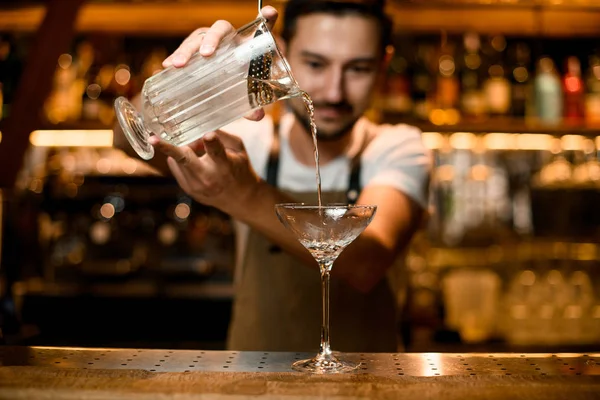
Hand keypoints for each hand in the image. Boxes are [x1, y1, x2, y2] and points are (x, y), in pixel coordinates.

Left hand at [148, 131, 260, 212]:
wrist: (238, 199)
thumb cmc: (240, 169)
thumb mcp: (239, 150)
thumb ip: (222, 137)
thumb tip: (201, 126)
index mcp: (225, 167)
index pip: (217, 152)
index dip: (212, 142)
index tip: (208, 135)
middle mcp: (208, 177)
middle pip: (184, 159)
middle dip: (167, 148)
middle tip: (152, 138)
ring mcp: (194, 185)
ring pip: (178, 157)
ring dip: (185, 148)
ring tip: (200, 150)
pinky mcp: (186, 188)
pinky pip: (176, 165)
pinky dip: (183, 158)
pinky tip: (197, 161)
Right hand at [162, 6, 278, 121]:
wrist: (220, 86)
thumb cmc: (236, 83)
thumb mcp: (245, 93)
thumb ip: (253, 102)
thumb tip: (258, 117)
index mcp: (243, 43)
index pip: (257, 27)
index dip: (265, 18)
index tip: (269, 14)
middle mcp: (225, 38)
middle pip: (218, 30)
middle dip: (211, 40)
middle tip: (206, 55)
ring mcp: (205, 43)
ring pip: (196, 39)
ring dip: (185, 50)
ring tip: (176, 65)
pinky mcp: (191, 53)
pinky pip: (182, 51)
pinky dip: (173, 57)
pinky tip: (164, 68)